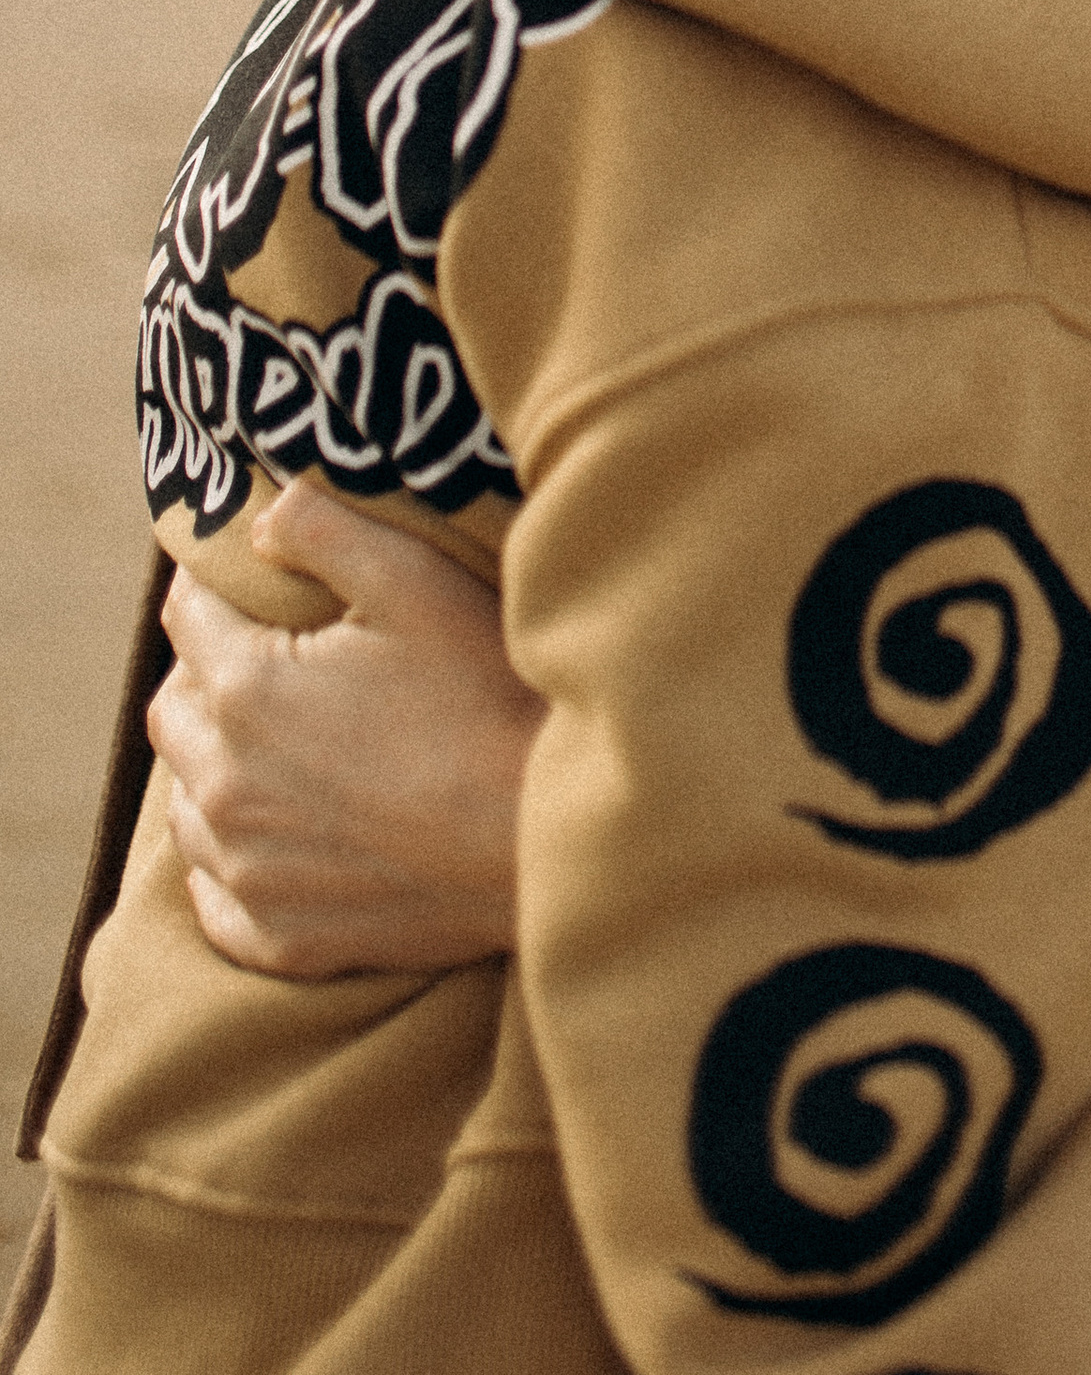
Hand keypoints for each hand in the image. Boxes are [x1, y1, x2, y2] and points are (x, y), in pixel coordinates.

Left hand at [149, 476, 537, 978]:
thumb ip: (324, 530)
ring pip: (185, 805)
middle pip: (171, 712)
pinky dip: (231, 861)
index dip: (213, 584)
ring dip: (214, 766)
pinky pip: (214, 898)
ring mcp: (248, 873)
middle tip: (269, 656)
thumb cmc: (489, 695)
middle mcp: (225, 789)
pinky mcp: (281, 939)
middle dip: (204, 674)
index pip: (186, 617)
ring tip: (279, 743)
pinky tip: (278, 833)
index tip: (246, 573)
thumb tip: (258, 521)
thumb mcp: (416, 581)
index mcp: (246, 693)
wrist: (549, 837)